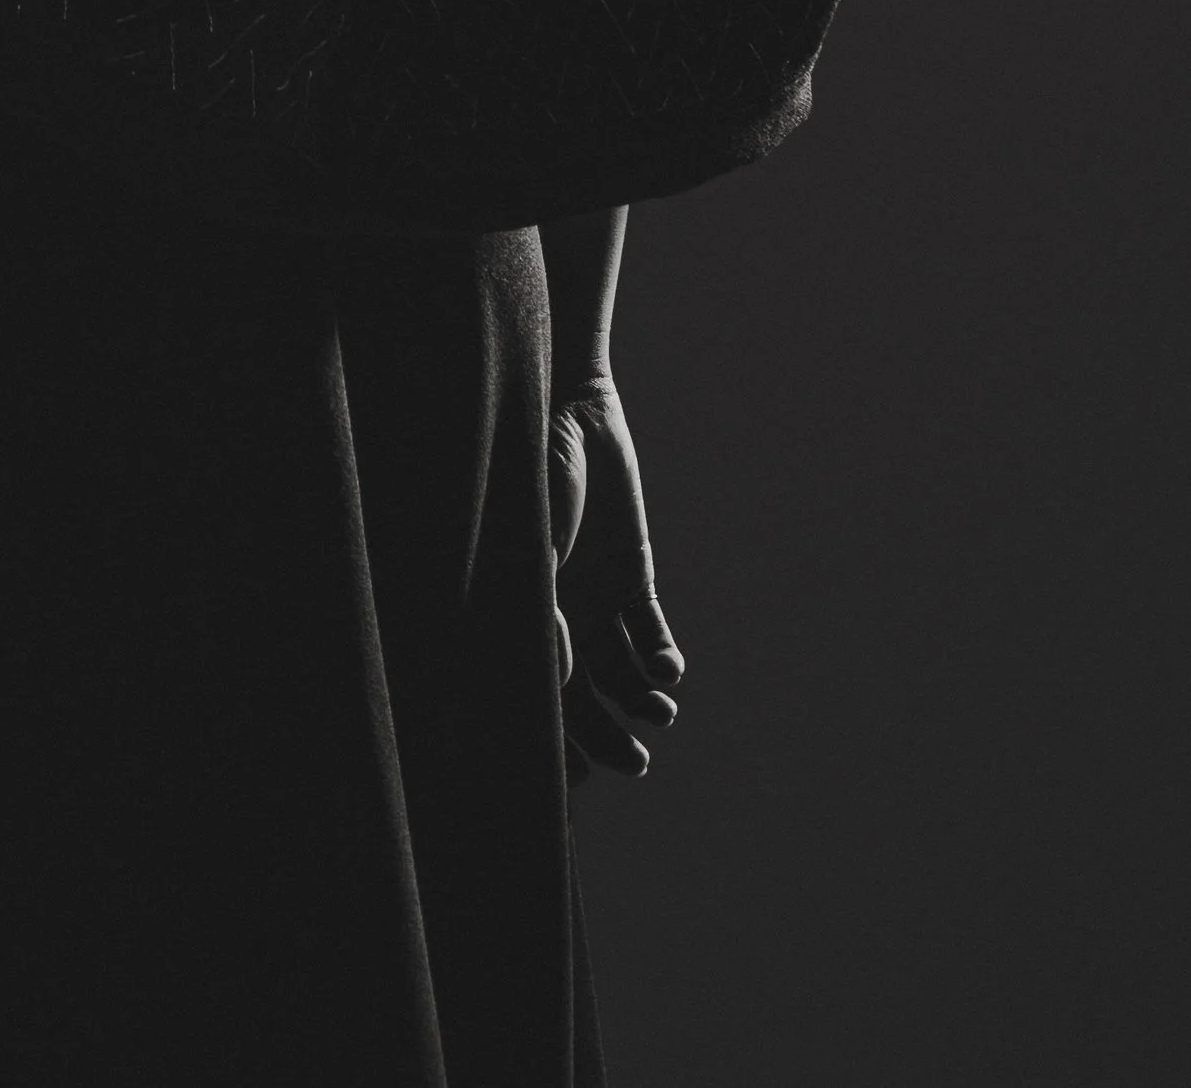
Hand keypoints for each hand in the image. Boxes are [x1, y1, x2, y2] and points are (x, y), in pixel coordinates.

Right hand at [547, 368, 685, 779]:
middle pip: (581, 698)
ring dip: (641, 702)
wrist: (571, 411)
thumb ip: (543, 611)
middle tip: (636, 764)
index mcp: (522, 614)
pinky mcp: (631, 573)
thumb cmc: (533, 474)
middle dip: (607, 738)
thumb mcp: (533, 545)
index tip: (578, 779)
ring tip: (661, 713)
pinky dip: (662, 657)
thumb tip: (562, 681)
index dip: (554, 741)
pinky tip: (669, 670)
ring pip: (620, 673)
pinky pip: (649, 630)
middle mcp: (558, 617)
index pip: (536, 695)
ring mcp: (595, 597)